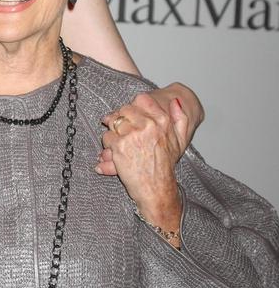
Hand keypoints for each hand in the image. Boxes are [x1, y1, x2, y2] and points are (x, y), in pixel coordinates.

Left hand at [99, 93, 189, 231]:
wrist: (156, 187)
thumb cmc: (165, 165)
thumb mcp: (180, 140)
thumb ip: (180, 117)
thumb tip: (176, 101)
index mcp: (162, 120)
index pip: (141, 99)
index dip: (134, 106)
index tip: (133, 115)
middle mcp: (147, 125)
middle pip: (124, 109)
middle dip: (121, 118)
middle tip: (124, 130)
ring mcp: (132, 134)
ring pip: (113, 122)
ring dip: (114, 131)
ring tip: (121, 143)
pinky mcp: (119, 146)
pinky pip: (106, 137)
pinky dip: (108, 145)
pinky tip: (117, 152)